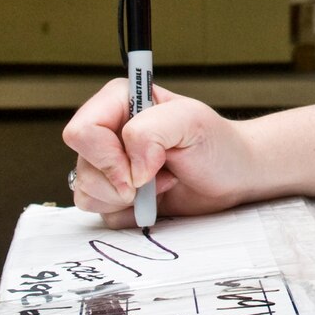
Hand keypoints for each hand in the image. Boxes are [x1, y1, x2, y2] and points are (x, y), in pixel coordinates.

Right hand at [63, 81, 255, 225]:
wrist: (232, 176)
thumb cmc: (216, 143)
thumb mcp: (190, 121)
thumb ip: (151, 132)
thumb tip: (130, 169)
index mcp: (119, 101)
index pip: (82, 130)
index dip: (107, 156)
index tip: (142, 171)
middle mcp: (108, 131)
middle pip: (83, 164)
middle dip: (121, 181)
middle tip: (158, 175)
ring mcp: (108, 163)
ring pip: (86, 191)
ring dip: (127, 199)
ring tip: (161, 182)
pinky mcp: (113, 192)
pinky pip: (99, 212)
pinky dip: (128, 213)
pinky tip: (154, 199)